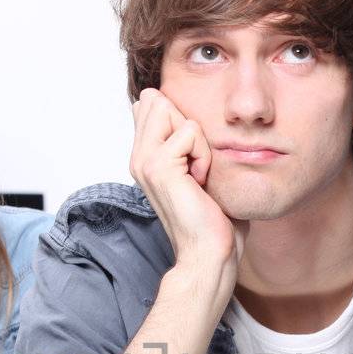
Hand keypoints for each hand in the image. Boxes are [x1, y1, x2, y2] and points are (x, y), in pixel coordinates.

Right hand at [129, 88, 245, 283]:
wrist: (209, 253)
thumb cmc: (214, 218)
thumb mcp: (201, 169)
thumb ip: (190, 141)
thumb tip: (193, 118)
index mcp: (145, 156)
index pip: (152, 104)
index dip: (181, 119)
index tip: (193, 159)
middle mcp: (138, 157)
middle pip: (157, 100)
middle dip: (188, 124)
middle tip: (196, 165)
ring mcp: (144, 161)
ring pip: (169, 109)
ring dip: (197, 140)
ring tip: (199, 173)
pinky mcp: (158, 166)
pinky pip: (189, 131)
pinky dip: (204, 153)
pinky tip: (201, 181)